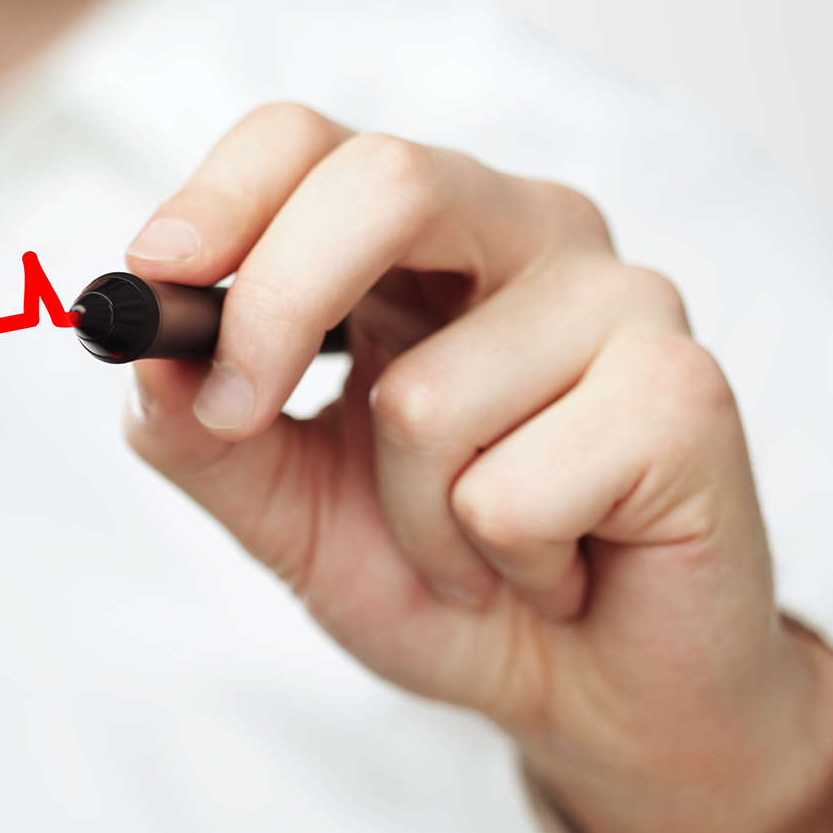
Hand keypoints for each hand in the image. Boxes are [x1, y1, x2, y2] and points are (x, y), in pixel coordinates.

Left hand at [122, 104, 832, 832]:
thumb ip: (202, 435)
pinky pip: (513, 490)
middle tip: (240, 418)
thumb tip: (146, 357)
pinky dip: (498, 562)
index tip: (152, 278)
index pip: (307, 141)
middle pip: (382, 180)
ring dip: (410, 518)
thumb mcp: (286, 509)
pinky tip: (554, 568)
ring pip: (427, 393)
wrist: (585, 691)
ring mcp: (620, 301)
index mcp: (414, 238)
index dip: (218, 197)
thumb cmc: (440, 574)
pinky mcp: (686, 395)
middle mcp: (522, 234)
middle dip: (275, 311)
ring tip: (473, 548)